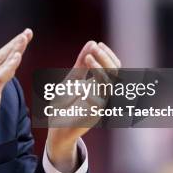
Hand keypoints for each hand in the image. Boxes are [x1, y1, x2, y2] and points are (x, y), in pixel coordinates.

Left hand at [47, 40, 120, 172]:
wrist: (57, 129)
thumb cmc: (64, 105)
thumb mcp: (71, 80)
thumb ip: (81, 64)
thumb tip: (92, 42)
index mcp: (101, 85)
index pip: (114, 66)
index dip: (108, 54)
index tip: (97, 43)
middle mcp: (105, 94)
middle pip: (116, 74)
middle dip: (105, 59)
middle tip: (94, 48)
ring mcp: (101, 105)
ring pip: (109, 86)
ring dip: (100, 71)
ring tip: (87, 59)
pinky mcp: (94, 117)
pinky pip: (99, 104)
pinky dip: (92, 94)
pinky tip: (82, 87)